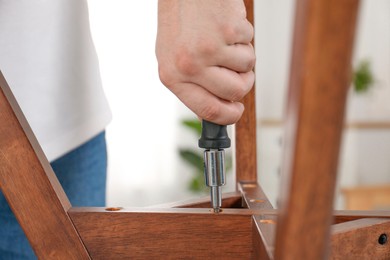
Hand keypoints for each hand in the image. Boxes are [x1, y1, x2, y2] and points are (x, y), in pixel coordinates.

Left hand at [156, 0, 254, 124]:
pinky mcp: (227, 30)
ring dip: (242, 53)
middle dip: (243, 81)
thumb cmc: (180, 23)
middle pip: (235, 91)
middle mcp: (189, 65)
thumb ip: (194, 86)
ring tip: (223, 38)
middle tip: (235, 67)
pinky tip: (225, 25)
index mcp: (172, 77)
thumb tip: (217, 109)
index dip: (228, 116)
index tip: (237, 112)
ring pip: (247, 67)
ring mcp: (209, 48)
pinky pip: (250, 42)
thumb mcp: (175, 60)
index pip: (208, 110)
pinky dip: (243, 34)